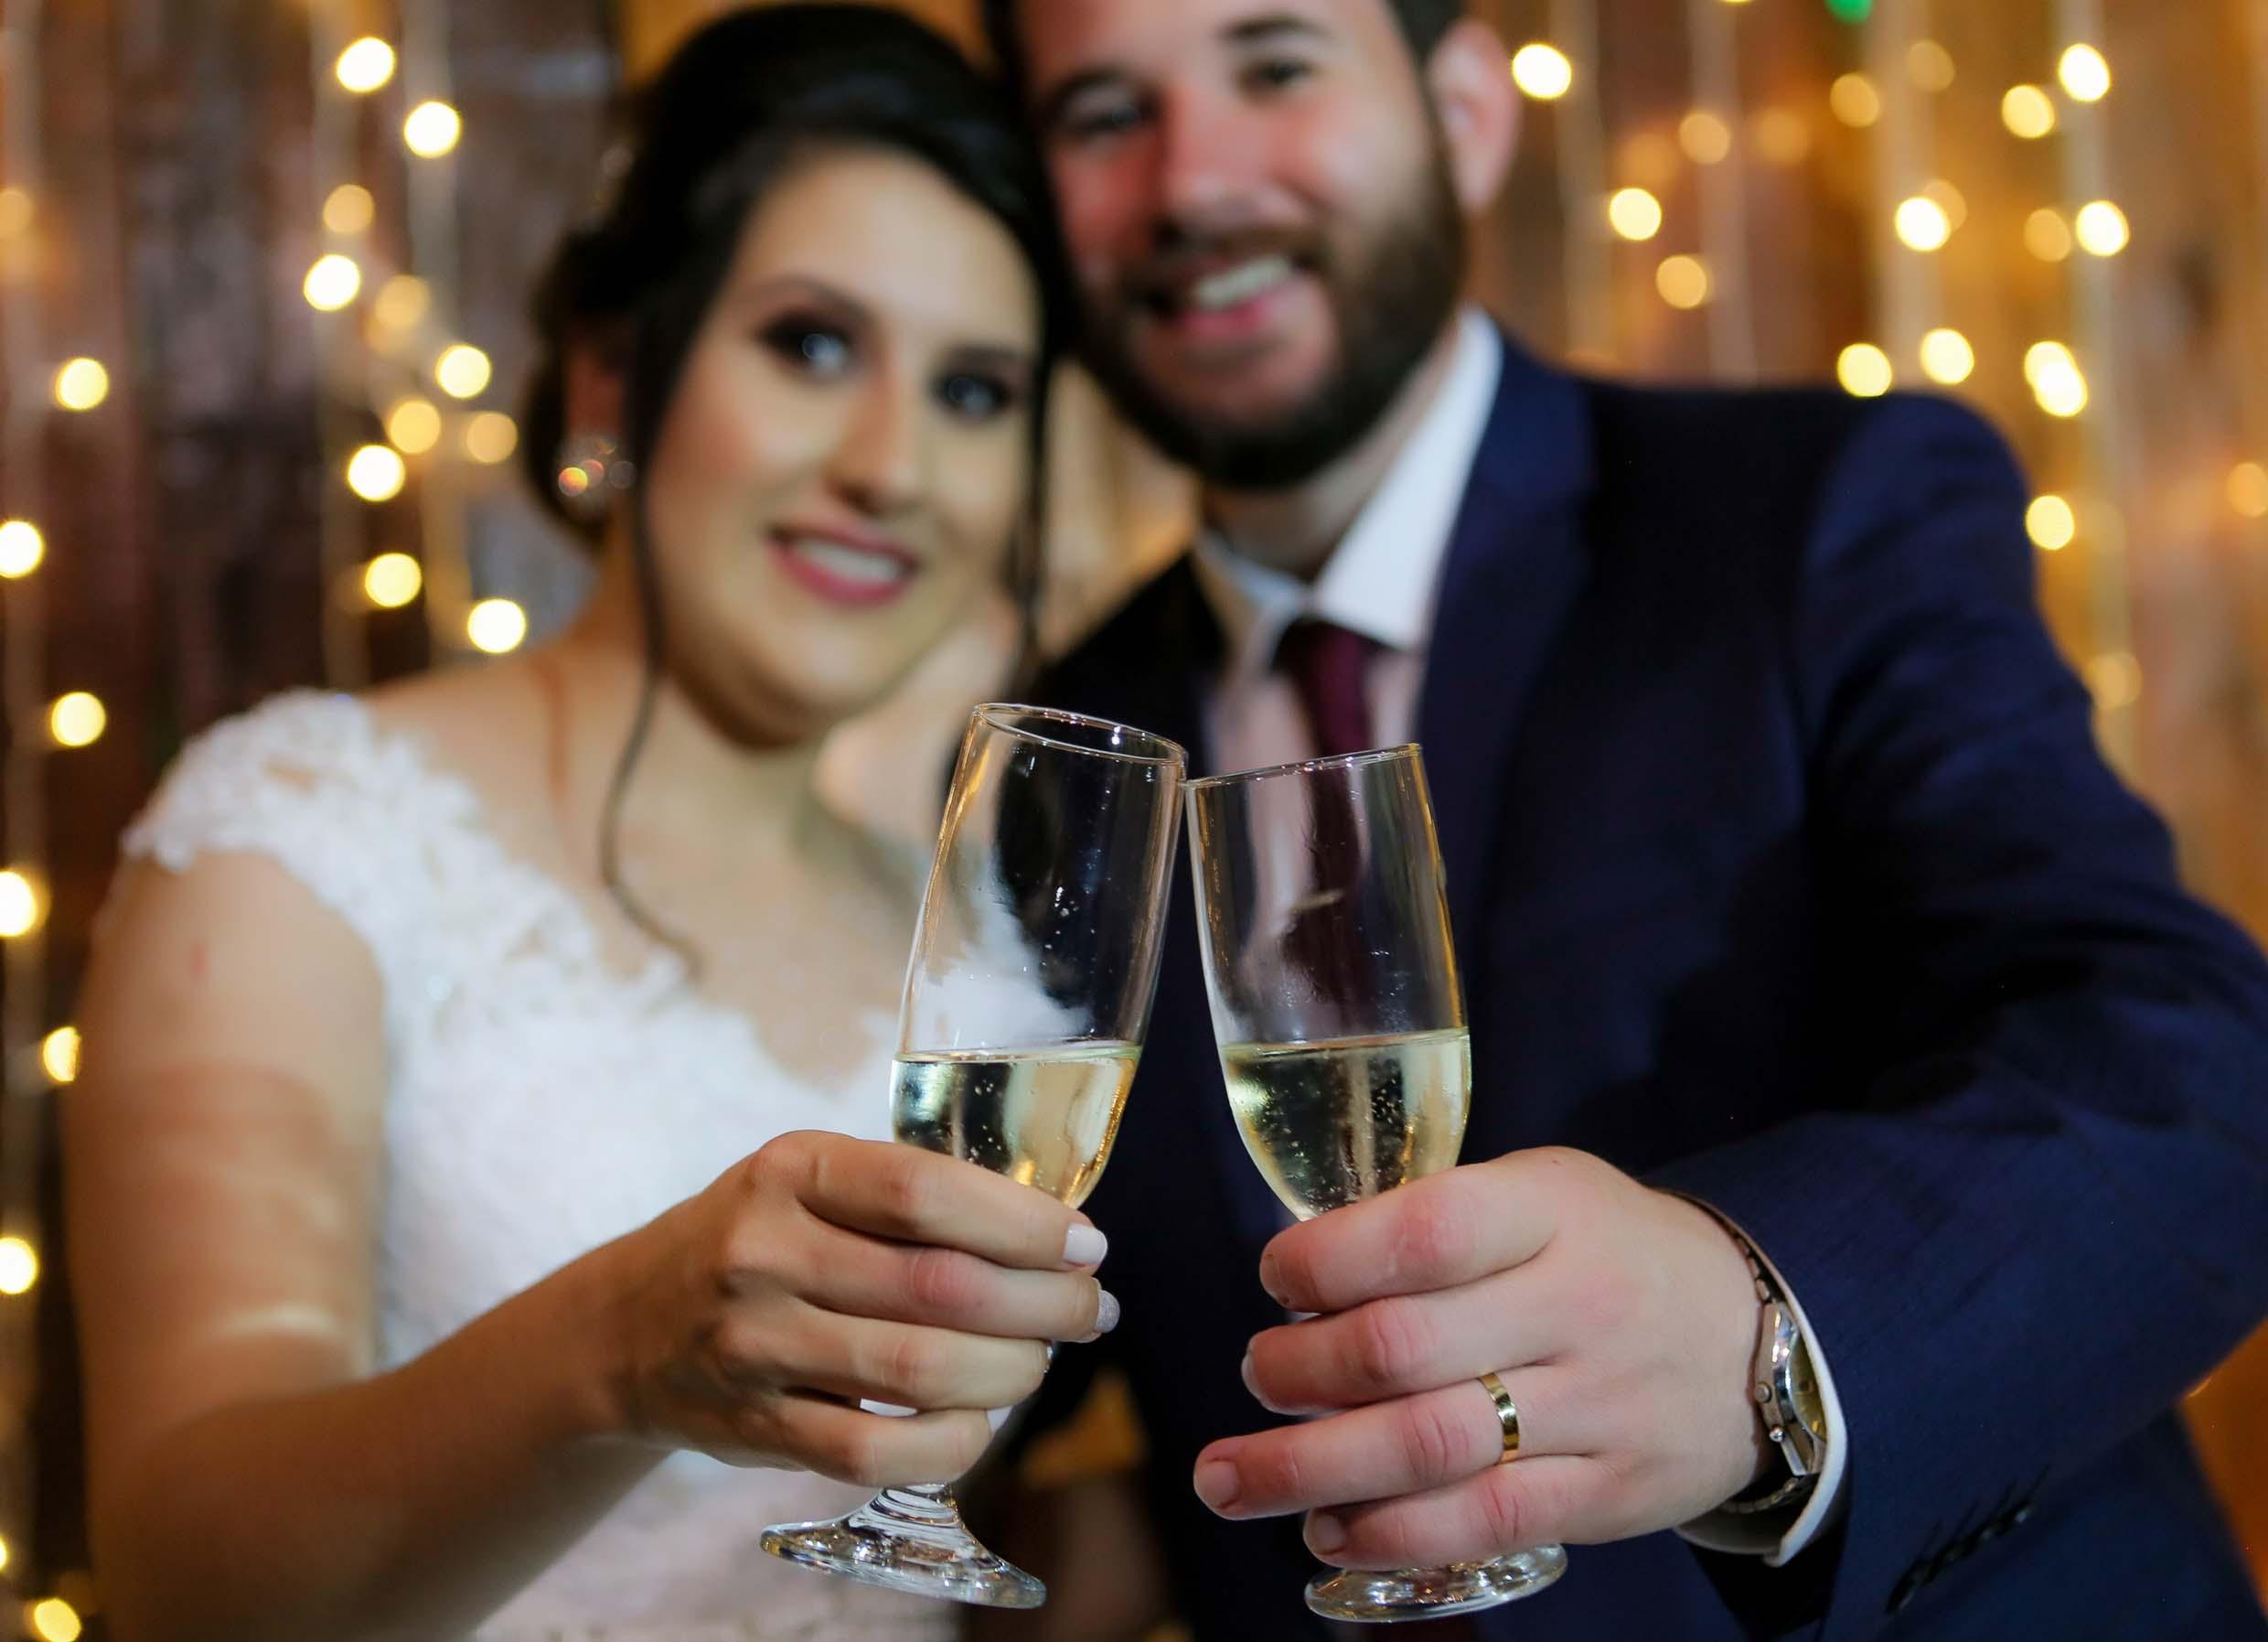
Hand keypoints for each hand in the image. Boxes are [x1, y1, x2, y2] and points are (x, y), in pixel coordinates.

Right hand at [601, 1130, 1111, 1488]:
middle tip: (1090, 1309)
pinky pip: (876, 1453)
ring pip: (920, 1371)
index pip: (927, 1190)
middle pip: (942, 1286)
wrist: (626, 1327)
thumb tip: (1054, 1236)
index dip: (1025, 1222)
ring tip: (1041, 1360)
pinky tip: (978, 1422)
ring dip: (1011, 1372)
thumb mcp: (808, 1180)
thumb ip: (908, 1195)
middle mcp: (765, 1252)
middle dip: (1044, 1303)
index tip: (1086, 1244)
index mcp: (792, 1168)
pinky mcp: (755, 1428)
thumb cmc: (755, 1238)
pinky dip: (951, 1443)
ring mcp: (755, 1345)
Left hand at [1192, 1147, 1767, 1567]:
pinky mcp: (1609, 1494)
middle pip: (1402, 1350)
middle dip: (1297, 1370)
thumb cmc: (1607, 1251)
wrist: (1755, 1335)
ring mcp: (1598, 1406)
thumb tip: (1301, 1274)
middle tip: (1253, 1375)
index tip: (1277, 1278)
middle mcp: (1576, 1305)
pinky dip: (1390, 1533)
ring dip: (1308, 1468)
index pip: (1423, 1232)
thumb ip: (1436, 1221)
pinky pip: (1483, 1521)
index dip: (1326, 1260)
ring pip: (1428, 1447)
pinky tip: (1328, 1528)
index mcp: (1549, 1211)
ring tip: (1230, 1479)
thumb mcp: (1541, 1192)